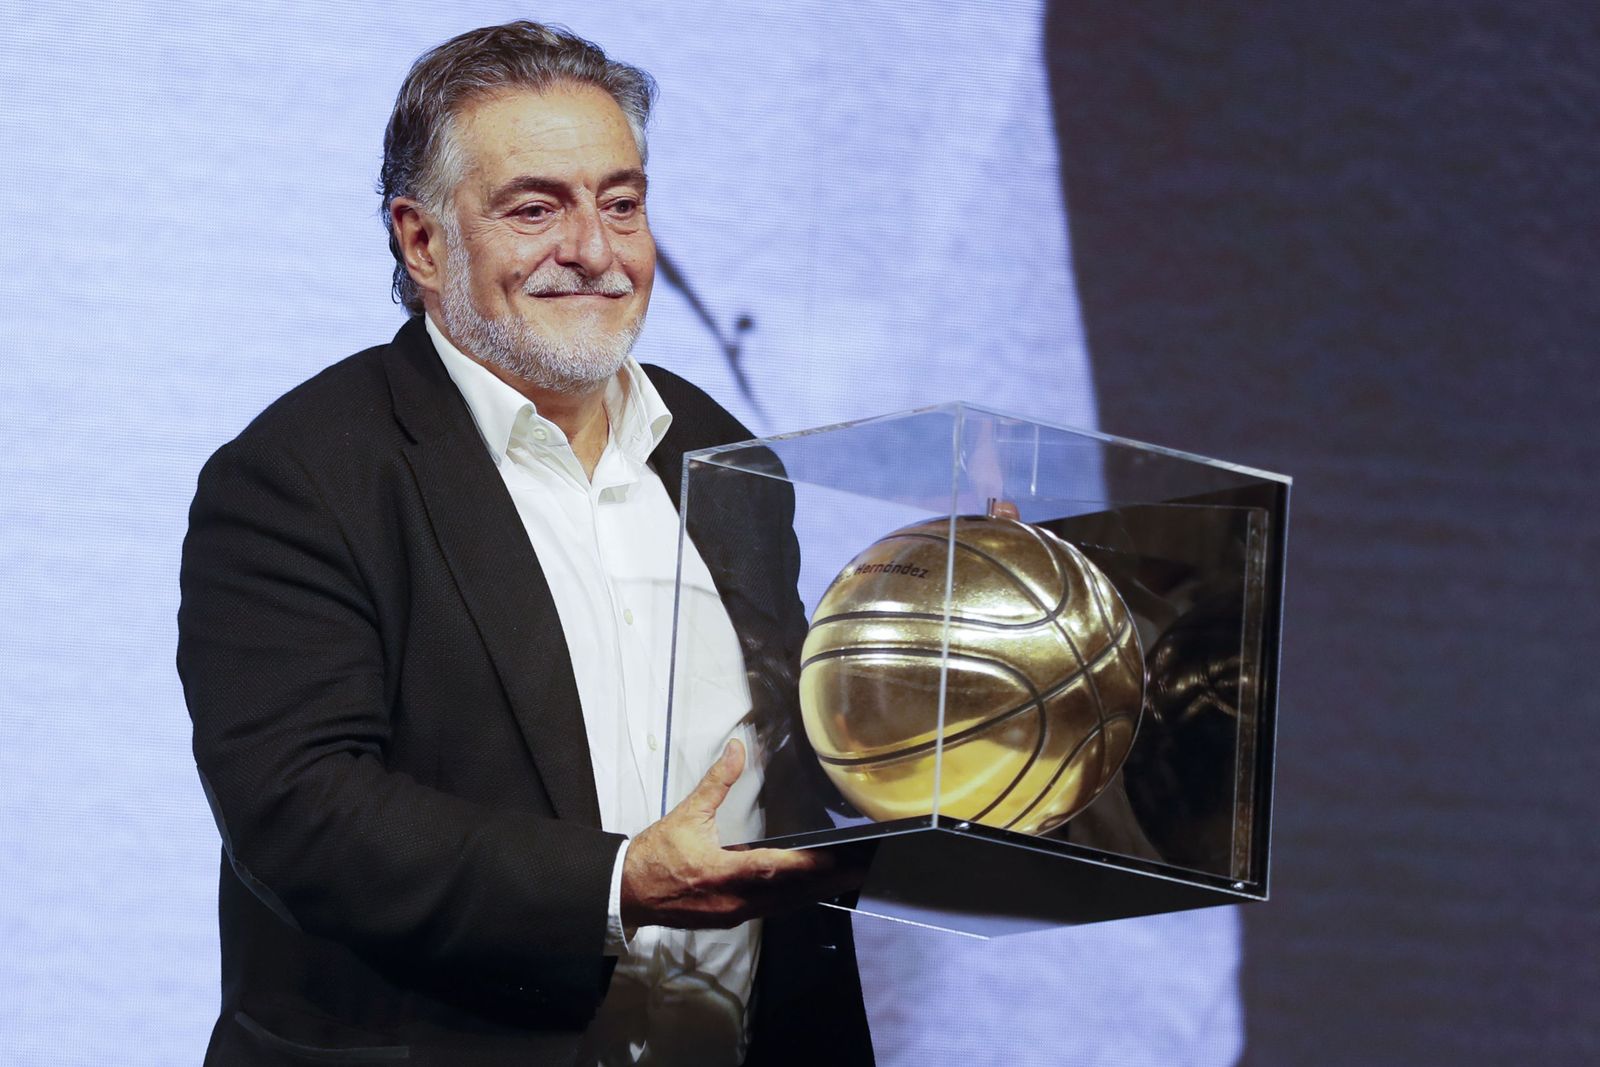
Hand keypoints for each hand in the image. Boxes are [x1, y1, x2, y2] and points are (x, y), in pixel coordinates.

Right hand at [620, 740, 865, 928]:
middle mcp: (732, 899)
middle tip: (860, 867)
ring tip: (846, 878)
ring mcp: (733, 914)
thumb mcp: (688, 814)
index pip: (773, 869)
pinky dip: (793, 900)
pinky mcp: (730, 920)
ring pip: (783, 905)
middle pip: (789, 893)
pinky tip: (808, 891)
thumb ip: (717, 782)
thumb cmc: (656, 855)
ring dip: (814, 892)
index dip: (807, 865)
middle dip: (826, 880)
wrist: (627, 893)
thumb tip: (737, 749)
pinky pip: (770, 911)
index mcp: (722, 872)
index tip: (837, 856)